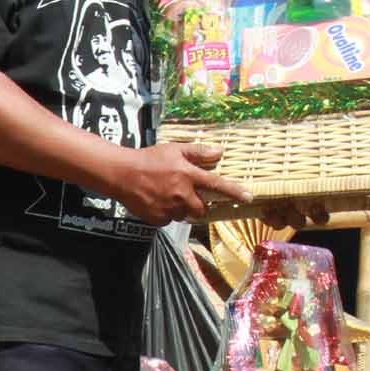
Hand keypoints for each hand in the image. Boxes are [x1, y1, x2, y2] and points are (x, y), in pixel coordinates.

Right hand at [109, 144, 251, 223]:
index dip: (234, 192)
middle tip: (186, 195)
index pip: (217, 185)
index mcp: (188, 176)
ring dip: (181, 208)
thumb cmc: (148, 159)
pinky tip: (157, 201)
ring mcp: (169, 209)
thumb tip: (219, 152)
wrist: (121, 174)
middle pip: (201, 209)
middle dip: (198, 205)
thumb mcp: (174, 150)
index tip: (248, 197)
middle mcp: (181, 195)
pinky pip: (169, 220)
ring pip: (184, 215)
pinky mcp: (158, 219)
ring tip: (167, 195)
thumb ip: (197, 152)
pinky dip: (166, 213)